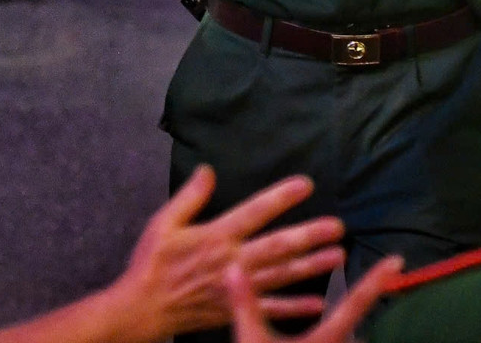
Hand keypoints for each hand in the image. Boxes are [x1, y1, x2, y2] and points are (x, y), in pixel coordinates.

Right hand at [104, 165, 348, 340]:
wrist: (143, 309)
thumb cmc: (151, 264)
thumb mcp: (162, 223)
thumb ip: (189, 197)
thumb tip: (207, 171)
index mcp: (216, 236)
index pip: (255, 211)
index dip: (281, 197)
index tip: (306, 185)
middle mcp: (232, 261)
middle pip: (278, 246)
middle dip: (309, 235)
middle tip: (337, 227)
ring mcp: (237, 288)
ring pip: (281, 275)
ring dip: (311, 266)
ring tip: (337, 256)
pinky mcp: (235, 310)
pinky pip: (271, 310)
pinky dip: (295, 307)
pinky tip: (317, 302)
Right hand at [226, 253, 401, 342]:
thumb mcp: (251, 341)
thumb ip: (244, 305)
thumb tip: (234, 268)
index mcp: (326, 340)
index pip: (356, 303)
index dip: (376, 280)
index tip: (397, 261)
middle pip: (357, 328)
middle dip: (356, 311)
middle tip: (361, 291)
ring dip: (343, 335)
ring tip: (335, 324)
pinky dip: (335, 342)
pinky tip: (322, 341)